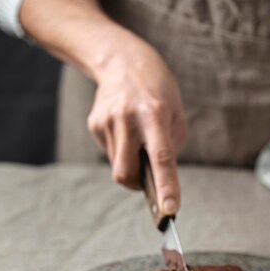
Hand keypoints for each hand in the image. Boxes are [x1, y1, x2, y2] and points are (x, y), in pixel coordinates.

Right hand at [87, 32, 186, 214]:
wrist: (123, 61)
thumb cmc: (158, 93)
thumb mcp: (175, 115)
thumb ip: (170, 150)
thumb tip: (158, 184)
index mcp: (154, 115)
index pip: (161, 159)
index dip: (166, 186)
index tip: (170, 209)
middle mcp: (127, 118)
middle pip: (125, 172)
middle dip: (135, 185)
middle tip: (146, 181)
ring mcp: (107, 121)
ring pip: (116, 166)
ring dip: (129, 164)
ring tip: (137, 139)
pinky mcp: (94, 124)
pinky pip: (109, 153)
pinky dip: (120, 152)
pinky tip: (125, 131)